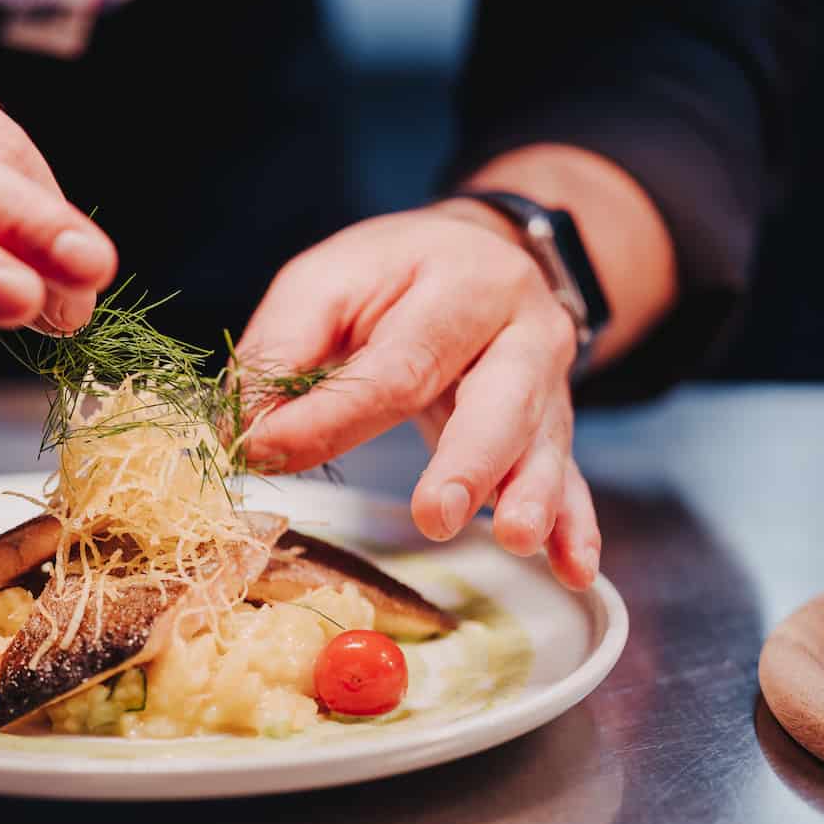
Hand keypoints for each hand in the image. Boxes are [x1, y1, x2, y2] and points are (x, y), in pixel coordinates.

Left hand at [236, 202, 600, 589]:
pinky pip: (573, 478)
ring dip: (532, 497)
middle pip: (500, 399)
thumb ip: (283, 350)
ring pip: (545, 443)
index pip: (398, 364)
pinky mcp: (555, 428)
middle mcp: (519, 329)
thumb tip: (246, 432)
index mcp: (458, 284)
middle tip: (438, 515)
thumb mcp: (326, 284)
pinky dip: (576, 528)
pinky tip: (574, 569)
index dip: (334, 416)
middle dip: (470, 463)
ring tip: (517, 539)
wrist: (477, 254)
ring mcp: (549, 384)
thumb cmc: (391, 277)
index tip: (271, 453)